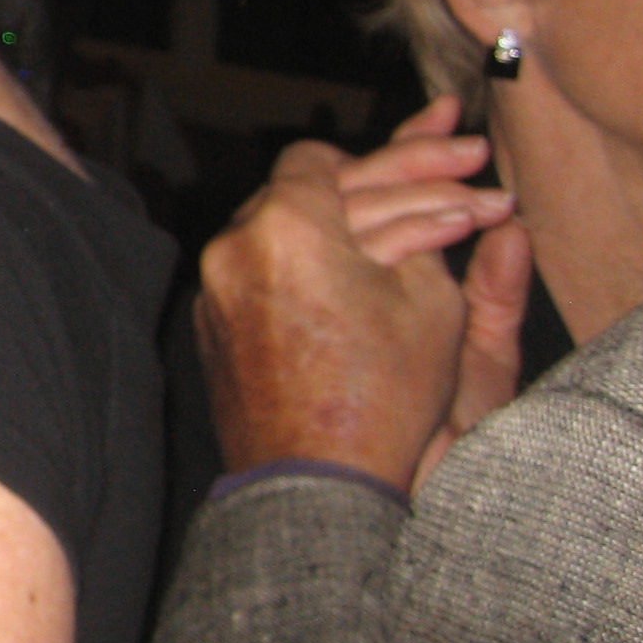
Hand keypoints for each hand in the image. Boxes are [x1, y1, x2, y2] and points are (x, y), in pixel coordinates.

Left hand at [197, 96, 518, 491]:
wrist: (319, 482)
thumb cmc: (383, 394)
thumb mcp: (433, 304)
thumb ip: (423, 234)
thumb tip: (426, 206)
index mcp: (287, 225)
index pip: (316, 159)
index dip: (367, 164)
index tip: (406, 177)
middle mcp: (234, 245)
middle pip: (290, 195)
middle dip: (352, 200)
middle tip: (392, 219)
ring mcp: (213, 288)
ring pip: (270, 237)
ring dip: (321, 240)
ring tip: (373, 260)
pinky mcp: (210, 327)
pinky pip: (252, 279)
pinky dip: (293, 276)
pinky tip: (334, 297)